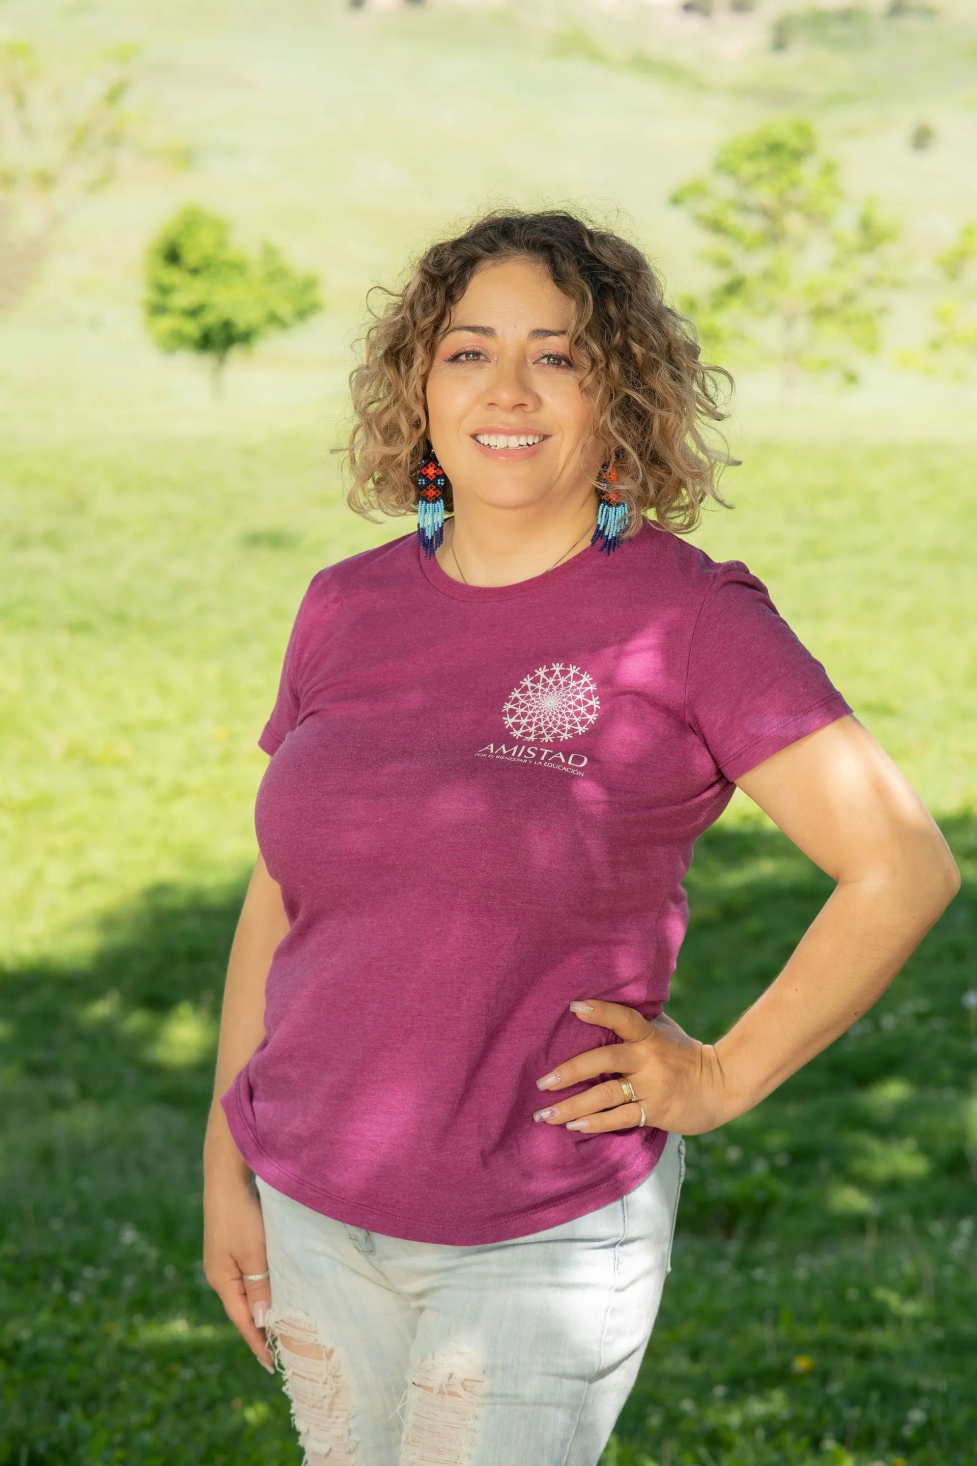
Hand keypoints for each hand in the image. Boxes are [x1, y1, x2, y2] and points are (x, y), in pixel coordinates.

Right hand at [203, 1171, 274, 1371]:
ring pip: (248, 1292)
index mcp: (222, 1280)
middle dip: (261, 1330)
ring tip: (280, 1327)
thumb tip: (263, 1323)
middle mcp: (221, 1273)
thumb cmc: (241, 1214)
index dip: (258, 1343)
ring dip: (263, 1309)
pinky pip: (249, 1276)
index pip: (244, 1320)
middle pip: (244, 1309)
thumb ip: (259, 1287)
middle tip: (282, 1352)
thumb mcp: (254, 1253)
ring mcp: (225, 1258)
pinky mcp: (233, 1244)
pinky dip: (262, 1288)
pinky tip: (274, 1290)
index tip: (273, 1366)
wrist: (228, 1175)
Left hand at [533, 1000, 729, 1135]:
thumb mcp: (666, 1031)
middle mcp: (648, 1058)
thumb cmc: (687, 1055)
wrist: (722, 1086)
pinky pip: (619, 1118)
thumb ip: (639, 1023)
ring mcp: (651, 1086)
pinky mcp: (655, 1110)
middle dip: (568, 1072)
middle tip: (542, 1083)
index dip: (600, 1011)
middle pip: (602, 1060)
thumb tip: (603, 1009)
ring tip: (546, 1114)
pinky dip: (595, 1122)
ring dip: (572, 1106)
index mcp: (649, 1035)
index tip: (574, 1007)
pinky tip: (574, 1125)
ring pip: (604, 1095)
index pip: (622, 1018)